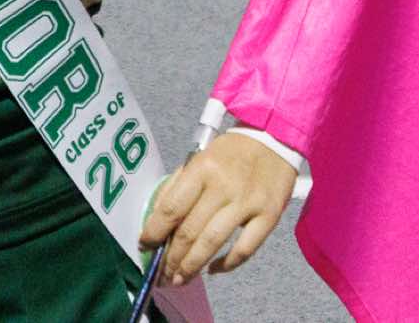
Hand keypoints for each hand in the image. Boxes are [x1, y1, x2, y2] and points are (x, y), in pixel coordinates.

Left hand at [139, 133, 296, 285]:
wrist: (273, 140)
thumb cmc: (230, 153)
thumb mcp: (199, 159)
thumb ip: (179, 187)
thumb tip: (158, 219)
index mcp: (201, 170)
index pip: (171, 207)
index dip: (155, 231)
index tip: (144, 246)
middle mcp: (222, 187)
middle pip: (190, 230)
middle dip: (172, 257)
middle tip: (161, 274)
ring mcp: (247, 203)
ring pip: (213, 242)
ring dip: (192, 265)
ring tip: (179, 279)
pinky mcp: (268, 216)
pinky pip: (245, 248)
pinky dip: (227, 264)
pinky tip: (212, 270)